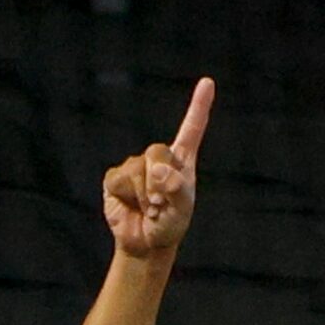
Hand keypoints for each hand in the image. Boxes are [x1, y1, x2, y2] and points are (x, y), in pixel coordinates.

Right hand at [103, 79, 212, 259]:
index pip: (191, 129)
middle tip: (161, 203)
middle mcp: (158, 158)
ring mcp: (135, 165)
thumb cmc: (170, 224)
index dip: (199, 106)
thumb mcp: (182, 209)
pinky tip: (132, 206)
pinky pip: (121, 179)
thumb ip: (176, 188)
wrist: (146, 242)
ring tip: (149, 209)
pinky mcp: (116, 177)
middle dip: (161, 179)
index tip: (208, 82)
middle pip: (158, 150)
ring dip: (146, 195)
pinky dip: (129, 196)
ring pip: (139, 169)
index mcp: (181, 161)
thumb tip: (157, 172)